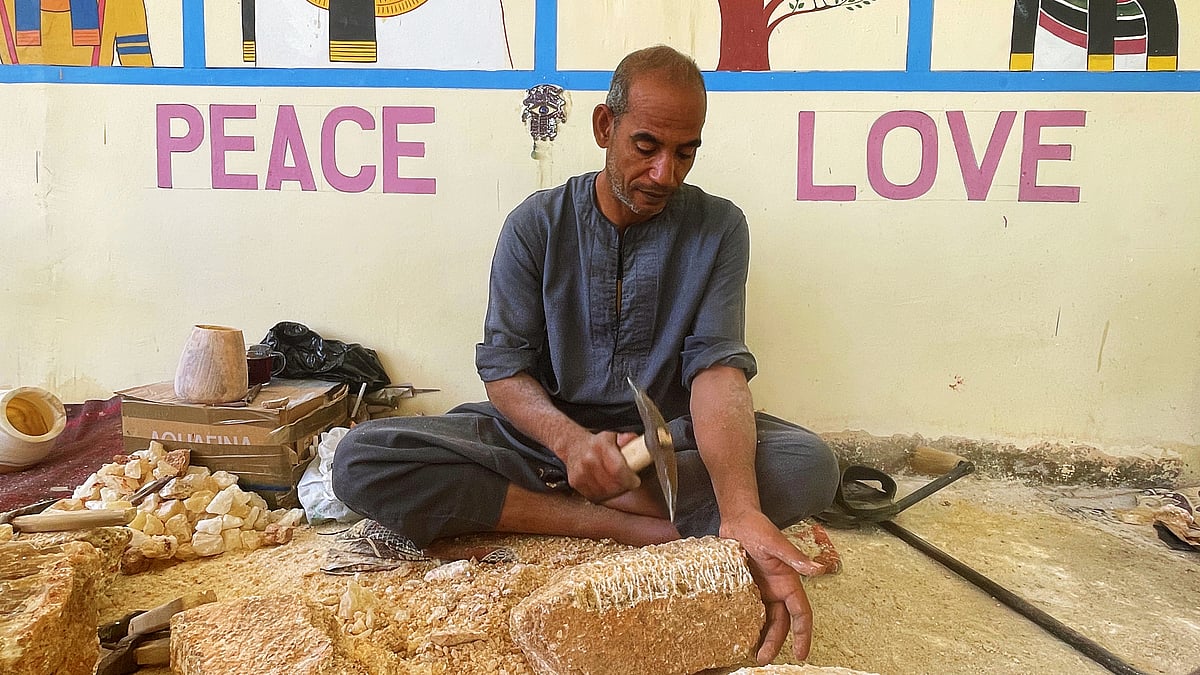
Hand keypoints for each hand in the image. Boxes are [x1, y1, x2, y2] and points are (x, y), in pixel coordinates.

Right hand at [561, 431, 640, 502]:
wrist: (574, 446)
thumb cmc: (596, 444)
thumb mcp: (613, 437)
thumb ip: (627, 439)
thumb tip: (634, 441)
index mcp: (600, 446)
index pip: (618, 469)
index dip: (629, 478)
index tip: (634, 480)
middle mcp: (589, 459)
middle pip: (613, 483)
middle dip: (624, 486)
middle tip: (628, 482)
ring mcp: (581, 472)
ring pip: (605, 492)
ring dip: (615, 491)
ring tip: (617, 484)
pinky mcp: (576, 482)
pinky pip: (594, 495)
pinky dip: (603, 495)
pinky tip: (607, 488)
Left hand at [721, 511, 824, 663]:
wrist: (737, 520)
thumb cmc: (758, 527)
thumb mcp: (776, 543)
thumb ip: (794, 557)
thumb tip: (818, 569)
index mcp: (788, 581)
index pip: (801, 613)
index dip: (803, 634)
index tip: (801, 653)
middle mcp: (777, 589)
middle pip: (781, 622)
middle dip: (776, 642)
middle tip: (764, 658)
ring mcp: (762, 590)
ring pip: (766, 620)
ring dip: (762, 636)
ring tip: (753, 653)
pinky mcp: (746, 588)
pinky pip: (750, 610)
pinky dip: (749, 623)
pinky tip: (740, 634)